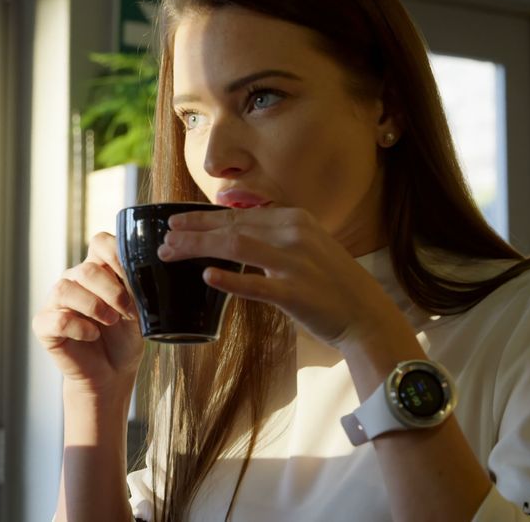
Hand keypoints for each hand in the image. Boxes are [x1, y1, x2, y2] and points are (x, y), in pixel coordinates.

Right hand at [32, 233, 144, 395]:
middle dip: (112, 291)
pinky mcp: (44, 325)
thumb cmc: (124, 338)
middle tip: (127, 311)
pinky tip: (92, 335)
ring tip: (111, 322)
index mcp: (96, 270)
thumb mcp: (137, 309)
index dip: (116, 255)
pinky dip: (80, 327)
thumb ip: (134, 286)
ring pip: (65, 289)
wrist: (112, 372)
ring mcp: (55, 302)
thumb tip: (139, 267)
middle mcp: (73, 280)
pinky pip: (58, 319)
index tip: (132, 277)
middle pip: (86, 269)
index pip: (100, 243)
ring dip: (94, 306)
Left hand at [157, 207, 400, 347]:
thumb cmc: (330, 283)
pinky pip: (257, 284)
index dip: (202, 218)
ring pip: (236, 247)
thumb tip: (231, 230)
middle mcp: (294, 234)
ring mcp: (295, 263)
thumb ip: (272, 236)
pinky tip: (206, 277)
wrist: (366, 314)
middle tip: (163, 238)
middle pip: (231, 226)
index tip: (175, 222)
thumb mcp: (305, 246)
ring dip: (198, 247)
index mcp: (294, 219)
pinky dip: (230, 280)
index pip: (238, 215)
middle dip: (192, 231)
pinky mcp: (296, 294)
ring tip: (170, 252)